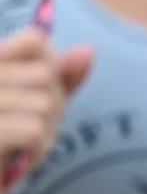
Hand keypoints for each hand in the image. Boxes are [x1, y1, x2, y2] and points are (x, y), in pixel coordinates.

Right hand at [0, 24, 91, 188]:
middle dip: (54, 103)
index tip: (43, 86)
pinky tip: (23, 153)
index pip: (36, 41)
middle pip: (46, 74)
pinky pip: (33, 129)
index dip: (52, 64)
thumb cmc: (11, 142)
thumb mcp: (35, 105)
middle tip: (35, 124)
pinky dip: (37, 145)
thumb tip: (87, 50)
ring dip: (46, 129)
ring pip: (45, 102)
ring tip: (27, 141)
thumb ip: (60, 77)